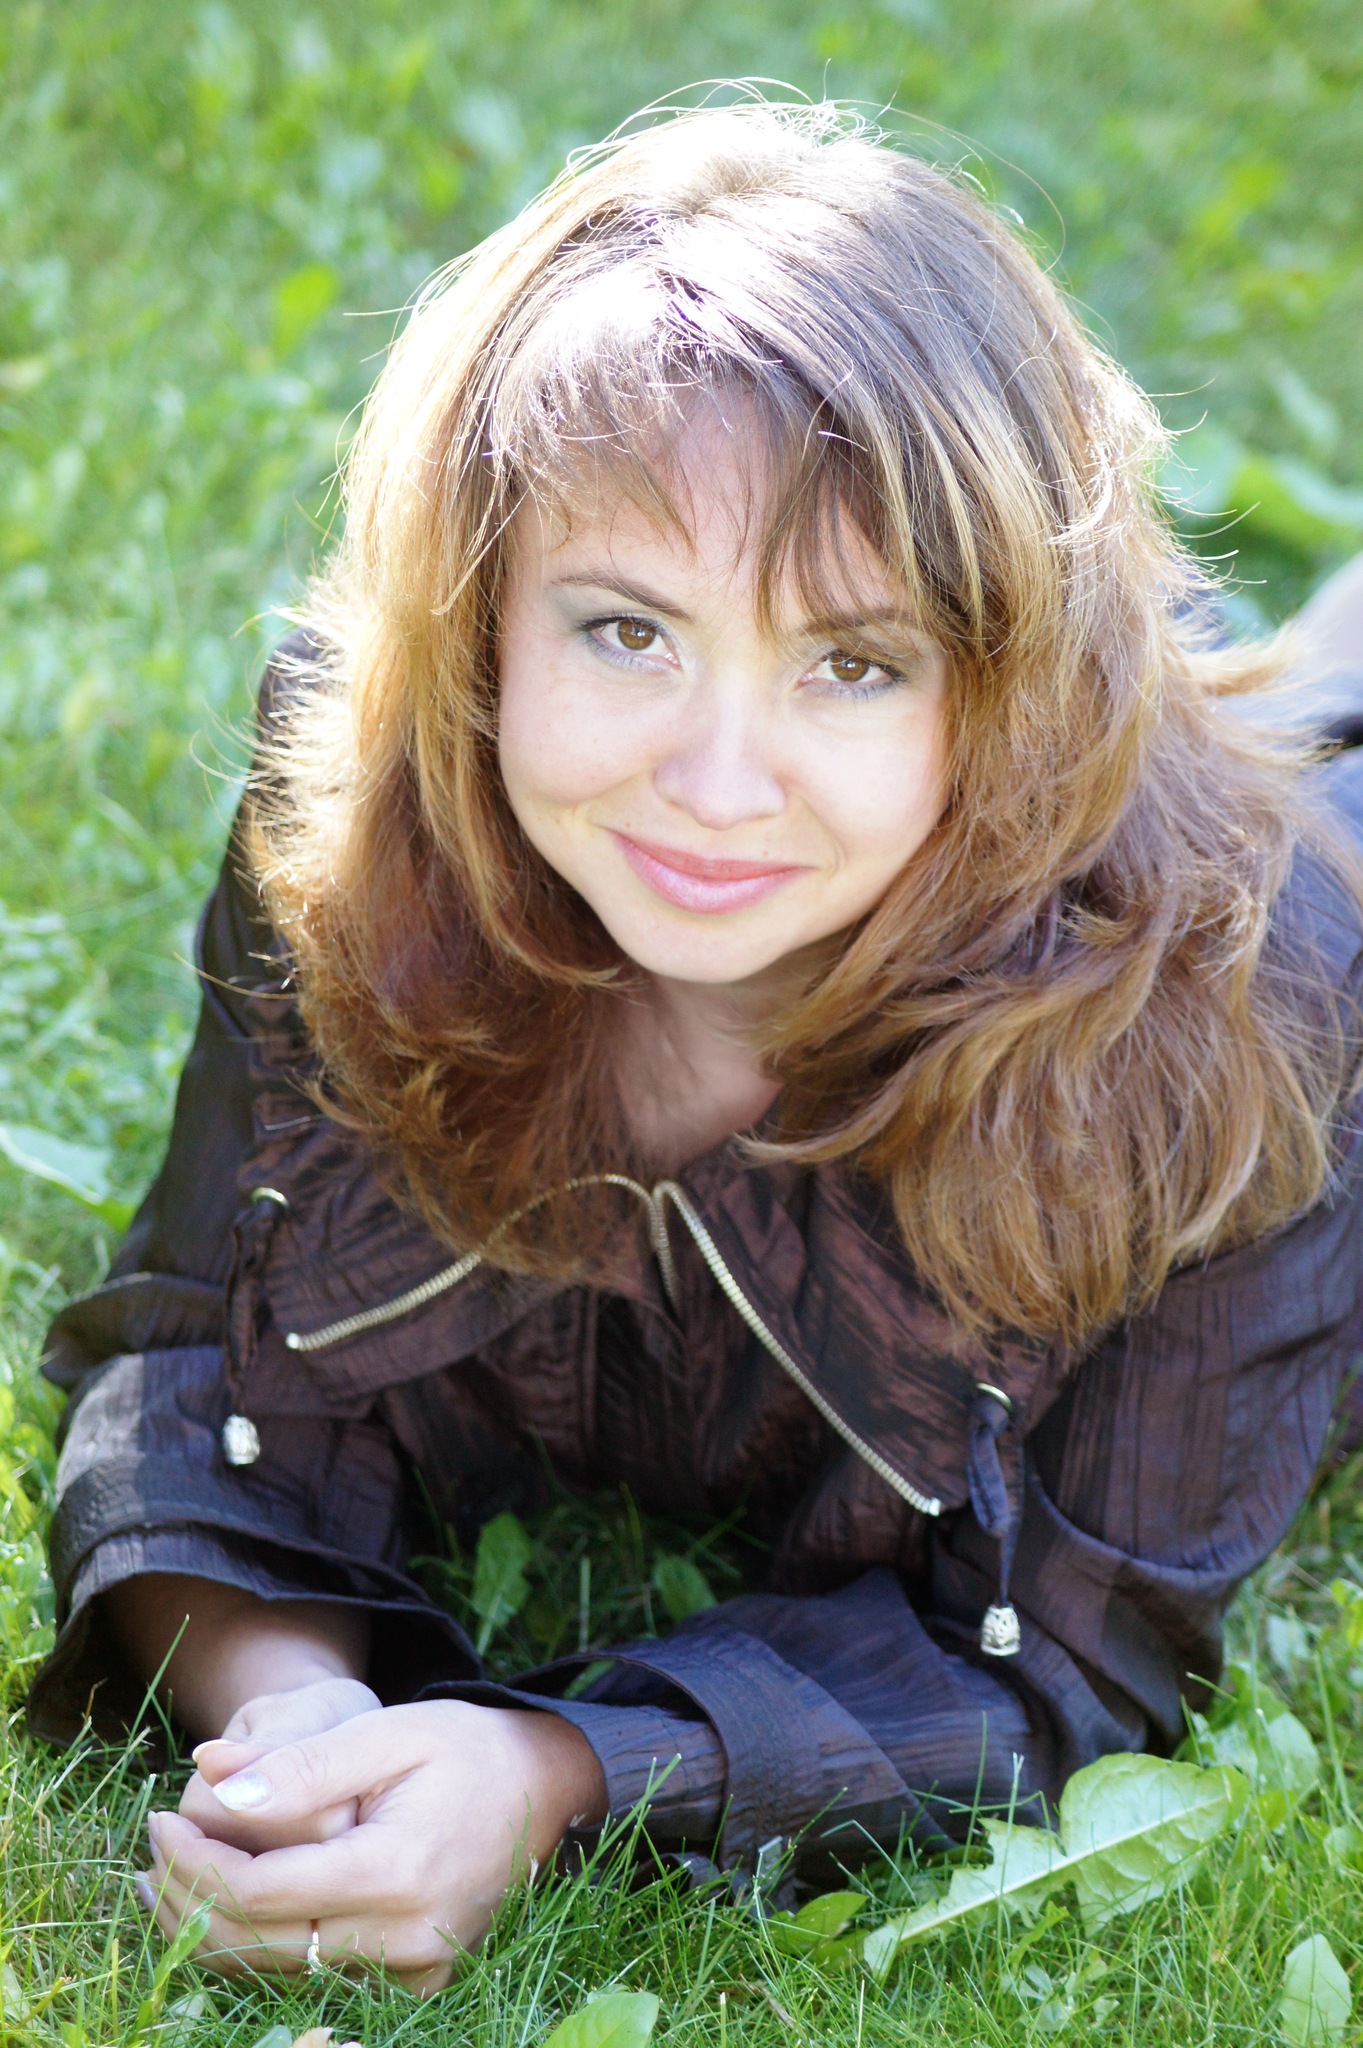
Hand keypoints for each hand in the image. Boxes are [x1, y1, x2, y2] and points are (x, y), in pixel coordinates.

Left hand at [139, 1701, 607, 1990]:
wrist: (546, 1787)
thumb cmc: (466, 1747)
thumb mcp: (387, 1731)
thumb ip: (302, 1764)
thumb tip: (215, 1785)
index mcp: (398, 1872)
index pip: (259, 1893)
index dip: (195, 1862)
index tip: (160, 1819)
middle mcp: (407, 1939)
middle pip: (258, 1945)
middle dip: (187, 1901)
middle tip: (150, 1851)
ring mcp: (415, 1972)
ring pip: (279, 1971)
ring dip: (212, 1930)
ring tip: (165, 1880)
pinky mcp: (417, 1982)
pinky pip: (317, 1975)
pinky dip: (261, 1945)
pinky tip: (226, 1907)